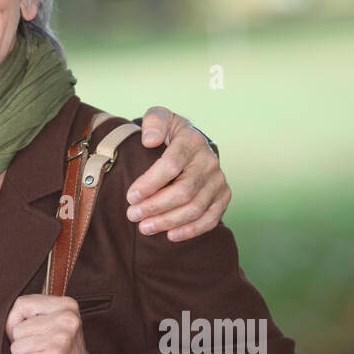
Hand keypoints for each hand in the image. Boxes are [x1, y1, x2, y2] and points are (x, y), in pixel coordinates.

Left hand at [5, 294, 107, 353]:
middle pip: (17, 329)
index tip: (27, 335)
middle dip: (21, 344)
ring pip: (16, 347)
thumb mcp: (53, 325)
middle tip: (41, 352)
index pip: (21, 304)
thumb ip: (30, 315)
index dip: (15, 322)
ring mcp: (62, 338)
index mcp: (66, 305)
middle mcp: (66, 318)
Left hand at [124, 106, 229, 240]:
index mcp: (192, 140)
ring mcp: (218, 180)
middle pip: (183, 191)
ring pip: (195, 208)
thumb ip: (153, 122)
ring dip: (169, 221)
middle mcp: (209, 161)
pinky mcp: (223, 195)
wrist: (192, 143)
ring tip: (145, 228)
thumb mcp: (159, 117)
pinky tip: (171, 235)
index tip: (130, 196)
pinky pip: (211, 218)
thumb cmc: (169, 133)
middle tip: (132, 215)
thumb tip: (150, 140)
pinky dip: (191, 230)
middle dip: (155, 207)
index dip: (149, 183)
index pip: (171, 165)